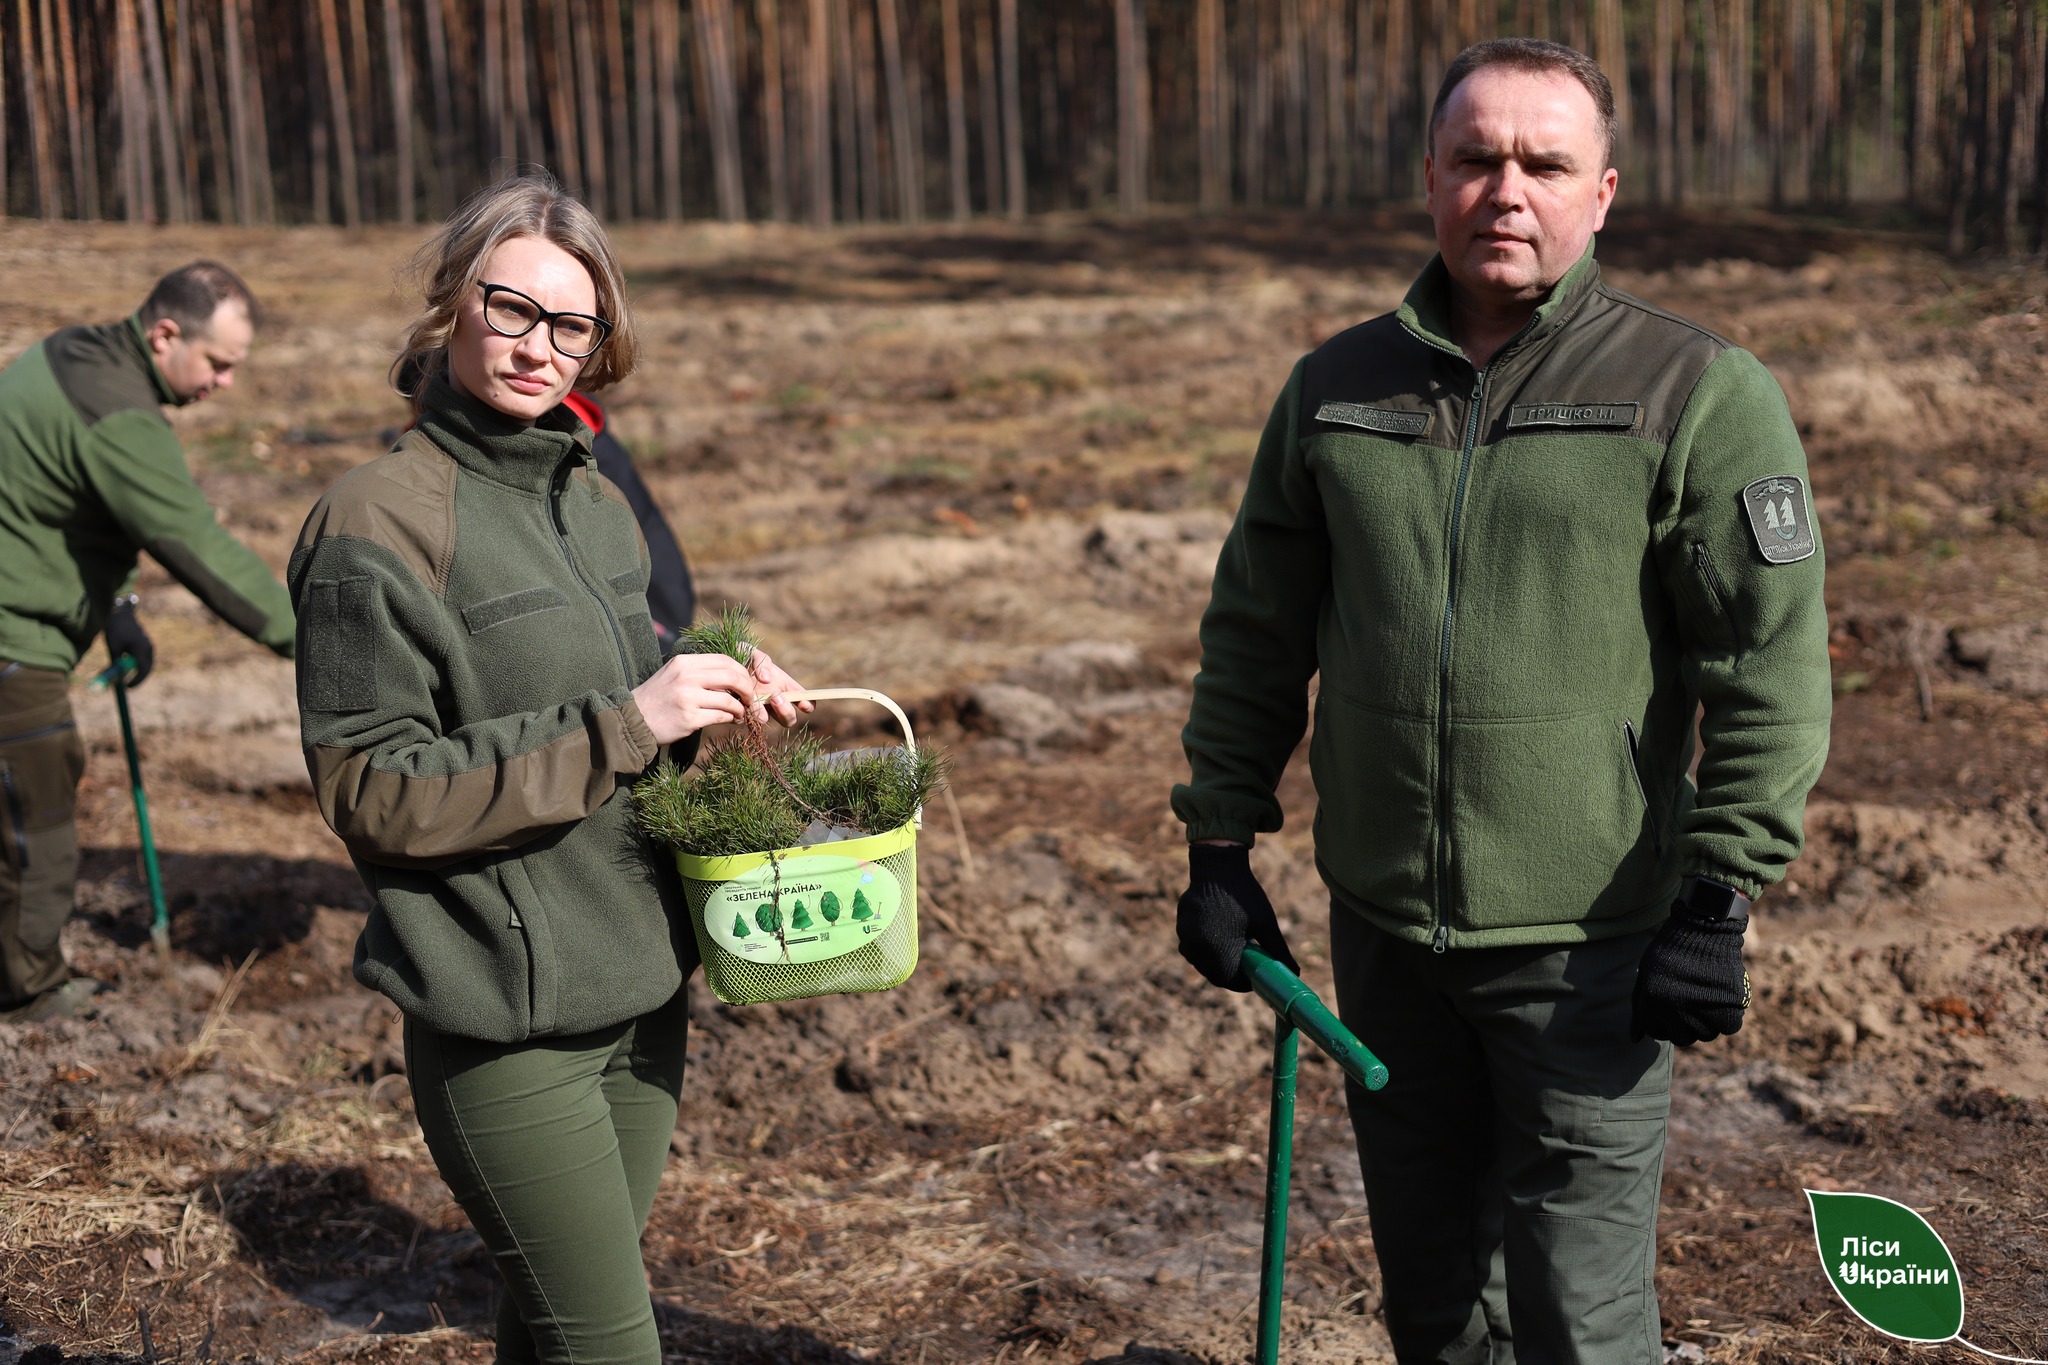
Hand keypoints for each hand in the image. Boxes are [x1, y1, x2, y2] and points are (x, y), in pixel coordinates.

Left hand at [104, 598, 153, 686]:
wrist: (120, 614)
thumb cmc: (115, 630)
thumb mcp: (113, 648)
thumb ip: (115, 665)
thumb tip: (113, 681)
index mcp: (142, 648)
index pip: (143, 669)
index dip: (137, 680)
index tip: (126, 687)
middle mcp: (148, 648)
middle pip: (147, 668)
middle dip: (138, 678)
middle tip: (127, 685)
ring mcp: (149, 646)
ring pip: (146, 664)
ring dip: (136, 670)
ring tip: (122, 668)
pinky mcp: (146, 644)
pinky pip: (144, 658)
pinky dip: (136, 664)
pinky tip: (124, 657)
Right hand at [631, 652, 757, 744]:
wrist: (633, 719)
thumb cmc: (658, 697)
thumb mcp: (675, 674)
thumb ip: (700, 672)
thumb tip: (733, 675)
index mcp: (685, 662)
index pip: (725, 660)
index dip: (742, 671)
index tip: (747, 682)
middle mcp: (686, 677)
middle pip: (732, 677)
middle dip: (748, 689)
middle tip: (751, 699)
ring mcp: (687, 698)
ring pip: (729, 700)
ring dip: (741, 708)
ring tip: (741, 713)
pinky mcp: (689, 718)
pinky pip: (721, 716)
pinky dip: (731, 719)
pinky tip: (731, 720)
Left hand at [744, 648, 814, 727]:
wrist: (718, 667)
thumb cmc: (739, 657)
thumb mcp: (751, 652)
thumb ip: (761, 660)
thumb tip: (766, 679)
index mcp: (784, 686)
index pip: (804, 700)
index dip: (809, 705)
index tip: (804, 704)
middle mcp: (774, 702)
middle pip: (789, 719)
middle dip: (786, 711)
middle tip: (775, 696)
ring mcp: (759, 710)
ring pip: (769, 722)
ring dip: (765, 713)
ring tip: (756, 699)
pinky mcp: (743, 715)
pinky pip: (748, 721)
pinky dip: (746, 714)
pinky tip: (740, 702)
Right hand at [1176, 842, 1298, 991]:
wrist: (1219, 866)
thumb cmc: (1245, 895)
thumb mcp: (1266, 924)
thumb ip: (1278, 952)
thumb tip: (1296, 973)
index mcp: (1218, 949)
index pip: (1230, 981)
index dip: (1245, 983)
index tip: (1255, 976)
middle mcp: (1196, 947)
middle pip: (1214, 974)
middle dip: (1231, 974)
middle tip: (1246, 964)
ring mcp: (1186, 936)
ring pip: (1201, 963)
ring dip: (1216, 962)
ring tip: (1233, 948)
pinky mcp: (1181, 926)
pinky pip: (1192, 948)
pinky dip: (1205, 949)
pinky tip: (1218, 937)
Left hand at [1630, 904, 1750, 1045]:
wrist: (1701, 928)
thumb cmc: (1670, 952)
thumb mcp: (1646, 976)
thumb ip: (1639, 1009)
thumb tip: (1634, 1039)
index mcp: (1651, 1002)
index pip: (1656, 1032)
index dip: (1663, 1022)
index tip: (1671, 1008)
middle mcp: (1675, 1009)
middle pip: (1683, 1038)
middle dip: (1685, 1025)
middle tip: (1691, 1003)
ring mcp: (1703, 1008)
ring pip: (1707, 1034)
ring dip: (1707, 1021)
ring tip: (1706, 997)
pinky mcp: (1730, 1004)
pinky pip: (1729, 1026)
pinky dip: (1727, 1016)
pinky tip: (1720, 997)